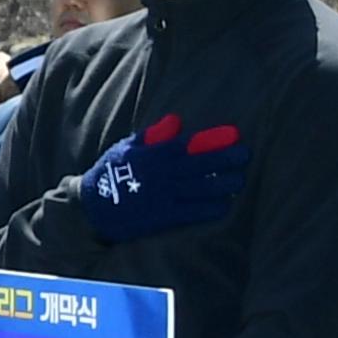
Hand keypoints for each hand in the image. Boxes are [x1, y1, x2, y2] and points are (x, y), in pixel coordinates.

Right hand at [79, 114, 249, 244]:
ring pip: (200, 189)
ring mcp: (163, 196)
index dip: (212, 139)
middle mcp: (161, 175)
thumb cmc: (111, 173)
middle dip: (224, 159)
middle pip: (200, 165)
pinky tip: (225, 204)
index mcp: (153, 155)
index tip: (234, 133)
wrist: (92, 208)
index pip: (189, 144)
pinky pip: (192, 212)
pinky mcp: (163, 217)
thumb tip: (176, 120)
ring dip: (223, 184)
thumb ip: (152, 135)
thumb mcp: (126, 149)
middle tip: (245, 155)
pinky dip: (210, 208)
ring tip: (239, 180)